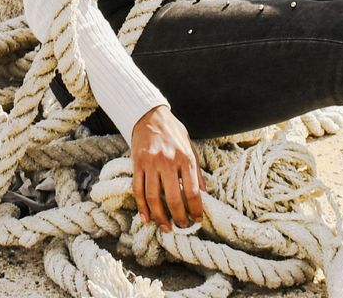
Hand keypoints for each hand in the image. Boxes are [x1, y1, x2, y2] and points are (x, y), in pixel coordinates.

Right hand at [131, 103, 205, 230]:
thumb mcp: (190, 147)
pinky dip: (142, 207)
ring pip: (153, 198)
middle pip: (173, 198)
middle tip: (182, 227)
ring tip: (166, 227)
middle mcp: (168, 161)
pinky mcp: (137, 164)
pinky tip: (147, 218)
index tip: (198, 220)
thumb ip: (197, 171)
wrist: (150, 115)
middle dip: (179, 218)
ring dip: (160, 217)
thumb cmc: (173, 132)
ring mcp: (151, 163)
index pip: (192, 191)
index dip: (196, 209)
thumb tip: (205, 195)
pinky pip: (138, 190)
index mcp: (184, 157)